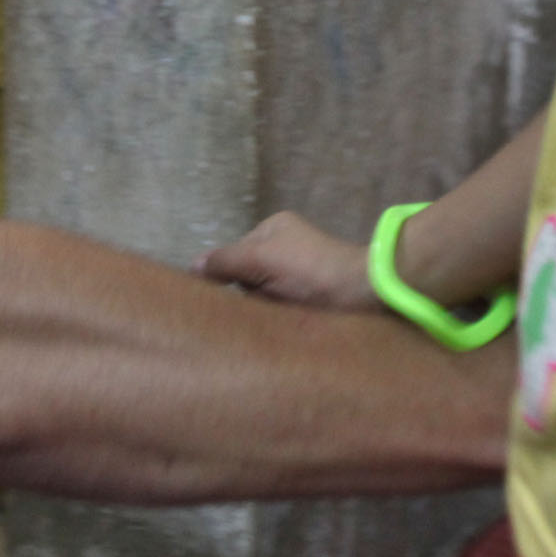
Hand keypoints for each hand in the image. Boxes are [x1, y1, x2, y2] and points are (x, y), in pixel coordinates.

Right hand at [196, 211, 378, 312]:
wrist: (364, 292)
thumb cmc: (310, 270)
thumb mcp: (260, 259)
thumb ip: (224, 261)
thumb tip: (191, 267)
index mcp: (274, 228)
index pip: (234, 253)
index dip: (225, 276)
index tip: (218, 299)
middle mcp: (287, 245)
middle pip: (248, 274)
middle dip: (245, 294)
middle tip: (243, 314)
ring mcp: (302, 271)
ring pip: (264, 293)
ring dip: (262, 308)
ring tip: (264, 322)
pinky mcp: (314, 294)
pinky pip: (283, 306)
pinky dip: (278, 316)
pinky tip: (278, 327)